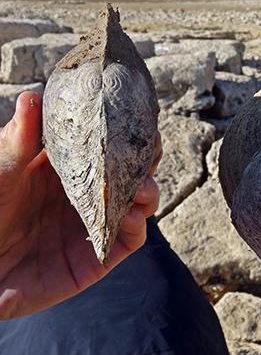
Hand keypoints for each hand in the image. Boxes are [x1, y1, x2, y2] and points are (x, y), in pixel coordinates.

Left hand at [0, 92, 161, 319]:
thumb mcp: (0, 173)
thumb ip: (18, 141)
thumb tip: (33, 97)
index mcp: (65, 170)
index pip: (105, 147)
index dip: (127, 132)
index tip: (140, 116)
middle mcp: (86, 196)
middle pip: (130, 173)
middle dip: (146, 160)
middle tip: (152, 147)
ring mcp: (95, 225)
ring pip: (139, 204)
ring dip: (148, 191)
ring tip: (142, 186)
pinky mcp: (98, 257)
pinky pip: (131, 239)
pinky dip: (138, 225)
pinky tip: (129, 216)